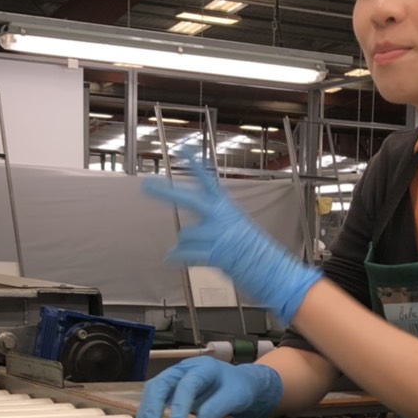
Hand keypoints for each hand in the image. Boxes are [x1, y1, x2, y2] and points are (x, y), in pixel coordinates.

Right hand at [136, 358, 282, 417]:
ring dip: (148, 406)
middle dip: (154, 403)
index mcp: (204, 368)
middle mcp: (186, 369)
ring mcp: (177, 377)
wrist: (238, 384)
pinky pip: (156, 395)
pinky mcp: (172, 388)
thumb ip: (219, 405)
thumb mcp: (236, 396)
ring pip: (156, 387)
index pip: (188, 384)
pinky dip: (150, 408)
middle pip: (163, 381)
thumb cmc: (237, 388)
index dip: (180, 404)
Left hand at [143, 150, 321, 323]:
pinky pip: (186, 254)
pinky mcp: (214, 253)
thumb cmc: (253, 250)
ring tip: (191, 252)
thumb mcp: (236, 227)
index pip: (208, 181)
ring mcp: (217, 234)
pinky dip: (176, 257)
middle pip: (189, 199)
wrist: (270, 268)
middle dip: (166, 192)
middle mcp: (221, 217)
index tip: (182, 149)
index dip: (195, 165)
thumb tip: (186, 235)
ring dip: (184, 245)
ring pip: (185, 235)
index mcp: (227, 208)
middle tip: (147, 185)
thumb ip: (212, 225)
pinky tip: (170, 259)